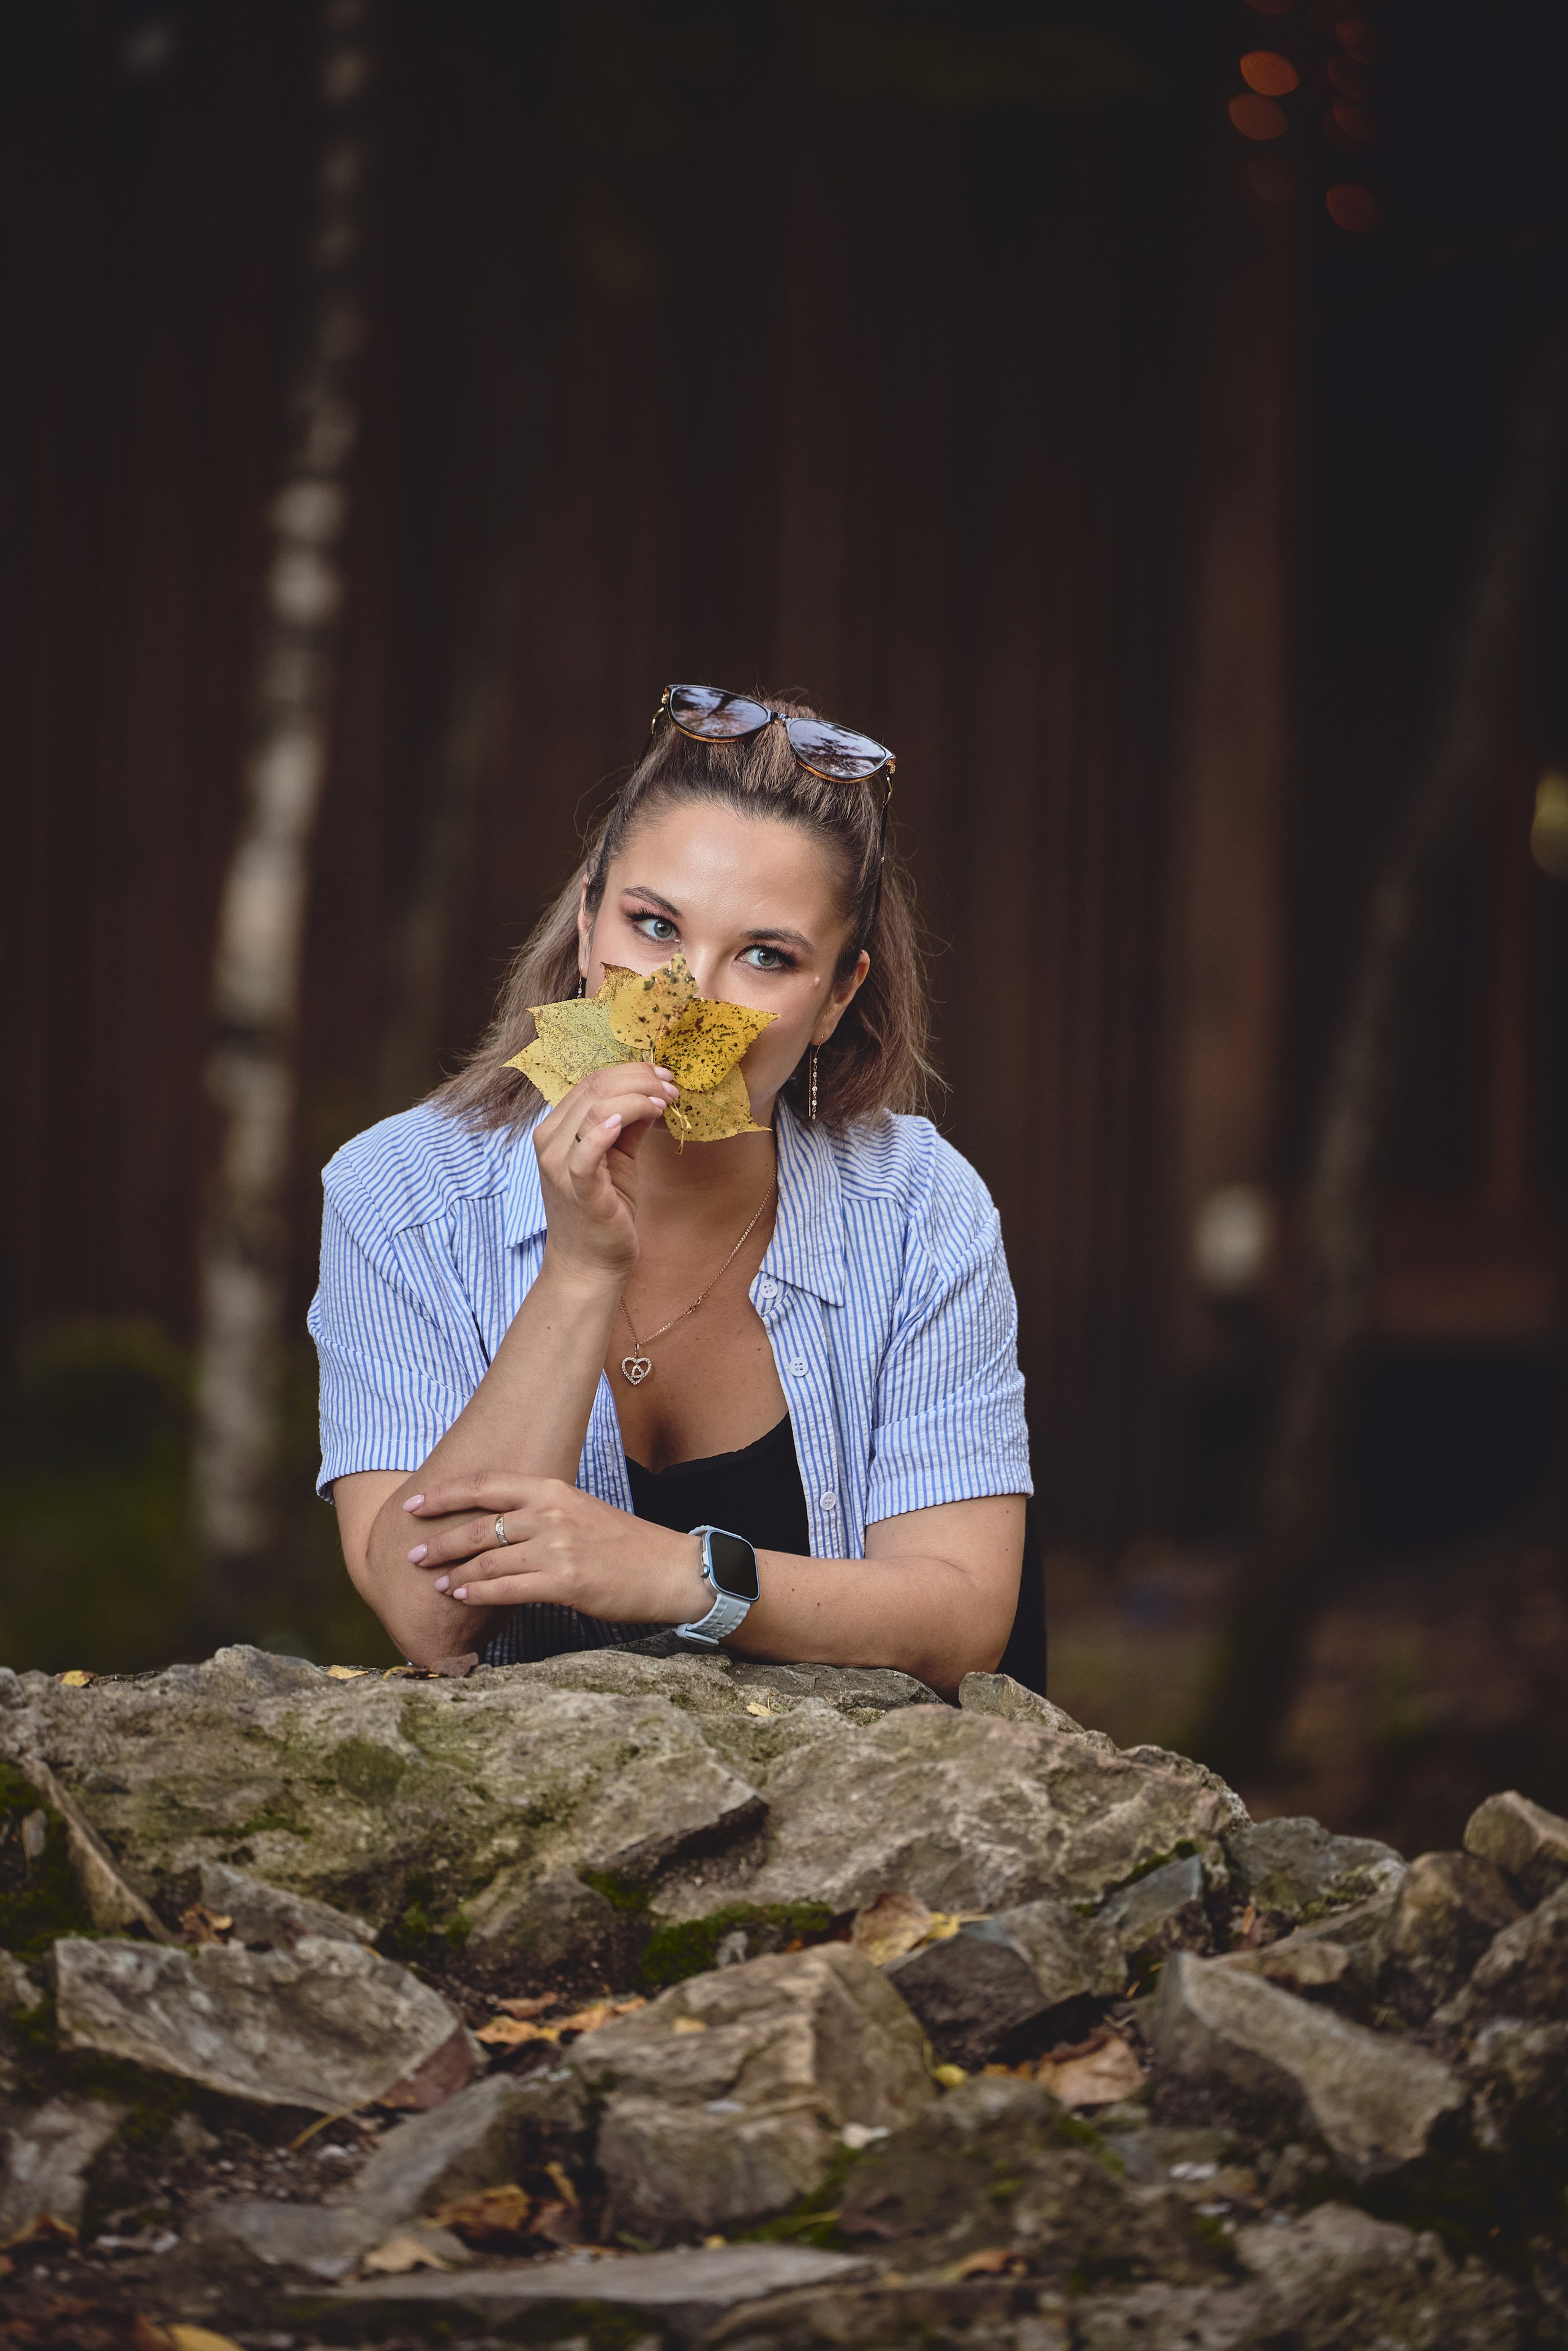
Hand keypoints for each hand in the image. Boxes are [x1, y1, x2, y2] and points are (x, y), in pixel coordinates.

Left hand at [401, 1474, 707, 1623]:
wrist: (670, 1569)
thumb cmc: (626, 1546)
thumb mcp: (581, 1513)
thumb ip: (541, 1514)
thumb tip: (499, 1527)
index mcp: (554, 1489)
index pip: (486, 1484)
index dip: (445, 1494)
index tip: (414, 1504)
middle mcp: (551, 1512)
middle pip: (479, 1524)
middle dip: (439, 1541)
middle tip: (413, 1554)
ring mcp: (557, 1546)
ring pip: (487, 1558)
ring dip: (455, 1573)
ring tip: (436, 1584)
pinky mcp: (565, 1581)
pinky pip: (506, 1588)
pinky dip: (477, 1594)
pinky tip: (461, 1598)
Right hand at [532, 1060, 678, 1285]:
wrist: (589, 1265)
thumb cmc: (605, 1211)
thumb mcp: (620, 1160)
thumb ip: (631, 1126)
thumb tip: (656, 1093)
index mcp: (556, 1130)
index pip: (591, 1083)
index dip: (631, 1072)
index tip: (664, 1077)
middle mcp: (550, 1143)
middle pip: (594, 1088)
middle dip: (640, 1080)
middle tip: (671, 1087)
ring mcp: (560, 1166)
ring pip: (595, 1109)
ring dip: (636, 1098)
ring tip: (664, 1103)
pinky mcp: (578, 1190)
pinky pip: (587, 1153)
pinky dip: (607, 1130)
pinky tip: (632, 1120)